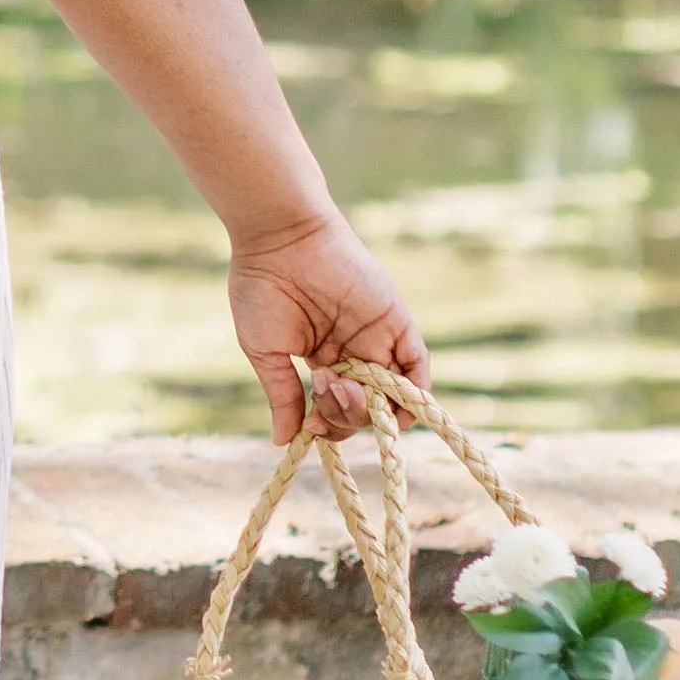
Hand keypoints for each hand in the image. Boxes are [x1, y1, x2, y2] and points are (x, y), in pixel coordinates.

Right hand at [226, 206, 427, 445]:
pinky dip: (414, 392)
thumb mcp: (266, 352)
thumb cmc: (262, 289)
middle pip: (368, 409)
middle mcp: (355, 351)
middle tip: (326, 390)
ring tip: (347, 389)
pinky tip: (391, 401)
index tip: (311, 423)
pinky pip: (418, 364)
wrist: (279, 239)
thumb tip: (282, 441)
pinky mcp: (396, 320)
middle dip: (349, 416)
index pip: (339, 410)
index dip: (330, 425)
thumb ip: (282, 396)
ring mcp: (377, 337)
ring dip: (377, 410)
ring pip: (396, 395)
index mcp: (324, 359)